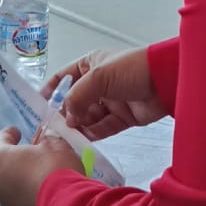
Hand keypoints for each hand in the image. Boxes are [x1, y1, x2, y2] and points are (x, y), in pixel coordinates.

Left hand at [0, 126, 81, 205]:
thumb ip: (47, 139)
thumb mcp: (56, 144)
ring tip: (42, 184)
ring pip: (12, 191)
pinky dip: (31, 203)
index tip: (17, 132)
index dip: (8, 134)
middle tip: (34, 160)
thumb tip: (45, 141)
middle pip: (4, 169)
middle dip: (17, 163)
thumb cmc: (57, 170)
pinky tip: (46, 202)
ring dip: (23, 185)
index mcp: (1, 160)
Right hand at [46, 47, 166, 140]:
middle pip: (74, 101)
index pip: (64, 77)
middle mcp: (98, 83)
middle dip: (65, 114)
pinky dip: (93, 134)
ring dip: (78, 126)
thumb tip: (67, 118)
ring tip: (67, 137)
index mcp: (90, 65)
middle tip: (54, 128)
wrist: (166, 81)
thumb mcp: (99, 77)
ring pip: (88, 117)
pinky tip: (82, 140)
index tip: (39, 106)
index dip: (51, 90)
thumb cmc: (131, 69)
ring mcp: (111, 101)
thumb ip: (77, 96)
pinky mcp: (122, 117)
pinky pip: (103, 128)